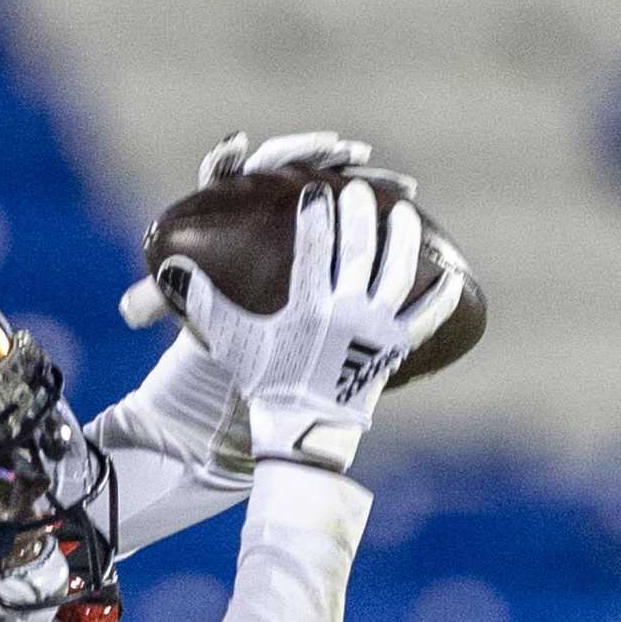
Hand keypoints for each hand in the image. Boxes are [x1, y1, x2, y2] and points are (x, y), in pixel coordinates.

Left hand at [120, 127, 416, 328]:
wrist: (252, 309)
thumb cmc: (219, 302)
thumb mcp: (192, 302)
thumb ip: (162, 299)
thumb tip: (127, 310)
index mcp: (225, 202)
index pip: (224, 171)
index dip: (228, 157)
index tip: (238, 145)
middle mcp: (262, 190)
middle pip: (284, 159)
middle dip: (308, 148)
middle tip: (332, 147)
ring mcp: (298, 197)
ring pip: (327, 171)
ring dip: (352, 166)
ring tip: (373, 166)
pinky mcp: (331, 215)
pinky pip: (361, 199)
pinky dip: (383, 196)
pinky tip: (406, 198)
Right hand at [178, 178, 462, 470]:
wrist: (302, 432)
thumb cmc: (265, 383)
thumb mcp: (233, 343)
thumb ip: (202, 303)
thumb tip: (170, 268)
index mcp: (307, 309)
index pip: (313, 248)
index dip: (315, 215)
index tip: (315, 189)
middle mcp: (346, 314)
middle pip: (358, 251)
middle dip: (358, 214)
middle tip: (357, 190)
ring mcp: (375, 331)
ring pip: (396, 273)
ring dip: (400, 238)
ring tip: (402, 212)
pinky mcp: (395, 349)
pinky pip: (426, 317)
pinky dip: (440, 296)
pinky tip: (451, 274)